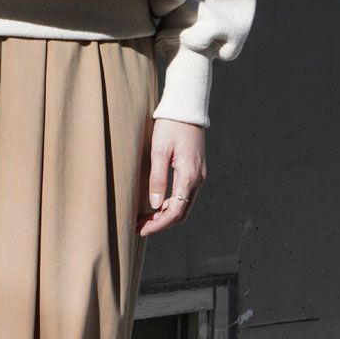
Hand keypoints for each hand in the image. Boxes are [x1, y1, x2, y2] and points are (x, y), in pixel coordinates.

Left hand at [137, 117, 206, 236]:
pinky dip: (171, 206)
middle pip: (181, 213)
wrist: (187, 108)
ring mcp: (199, 176)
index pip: (175, 211)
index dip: (158, 224)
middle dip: (160, 224)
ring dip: (166, 216)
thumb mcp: (159, 151)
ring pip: (184, 207)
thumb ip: (157, 179)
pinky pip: (185, 197)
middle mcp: (198, 179)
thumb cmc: (170, 126)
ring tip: (145, 220)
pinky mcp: (196, 172)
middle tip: (139, 228)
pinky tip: (156, 207)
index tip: (141, 230)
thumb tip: (154, 205)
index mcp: (189, 175)